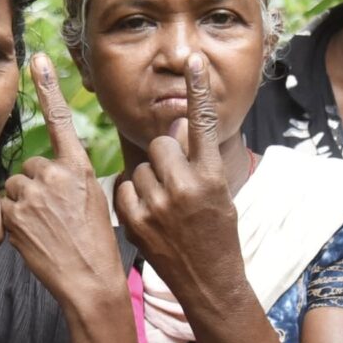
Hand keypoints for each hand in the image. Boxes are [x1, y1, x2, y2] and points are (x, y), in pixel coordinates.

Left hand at [2, 55, 124, 309]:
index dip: (48, 87)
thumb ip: (70, 178)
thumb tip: (50, 171)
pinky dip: (13, 222)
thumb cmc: (95, 244)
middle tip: (53, 217)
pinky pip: (4, 207)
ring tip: (44, 229)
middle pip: (30, 167)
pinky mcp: (15, 213)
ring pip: (15, 187)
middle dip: (35, 188)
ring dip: (22, 205)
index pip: (61, 118)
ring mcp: (34, 193)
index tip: (37, 58)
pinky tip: (32, 238)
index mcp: (80, 167)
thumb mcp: (95, 200)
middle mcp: (56, 173)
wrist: (89, 279)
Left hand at [116, 53, 241, 309]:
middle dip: (166, 158)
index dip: (198, 90)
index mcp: (211, 176)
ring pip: (140, 167)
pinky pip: (124, 189)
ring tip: (164, 208)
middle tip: (176, 183)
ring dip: (148, 180)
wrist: (208, 282)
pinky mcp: (135, 221)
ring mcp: (158, 205)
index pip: (203, 124)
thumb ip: (198, 159)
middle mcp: (185, 186)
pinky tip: (149, 217)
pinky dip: (132, 198)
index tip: (193, 59)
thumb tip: (179, 124)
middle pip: (161, 144)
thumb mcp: (218, 194)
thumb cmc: (217, 235)